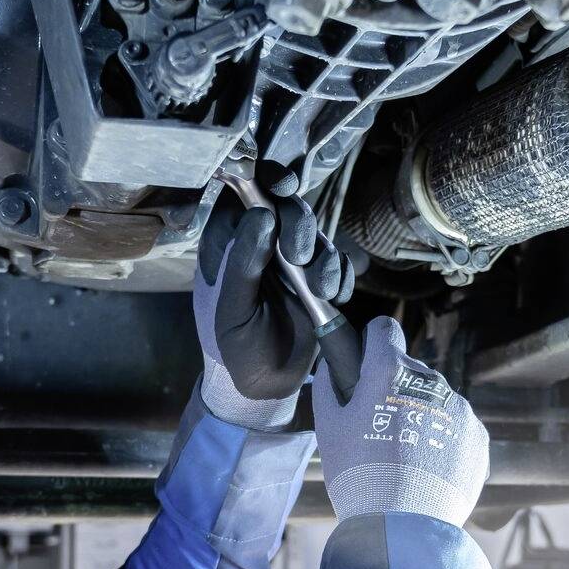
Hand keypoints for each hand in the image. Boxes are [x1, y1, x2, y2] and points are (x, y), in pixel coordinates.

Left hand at [193, 163, 354, 429]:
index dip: (265, 182)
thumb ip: (242, 263)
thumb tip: (261, 214)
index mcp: (226, 244)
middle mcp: (259, 244)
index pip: (244, 196)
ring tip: (323, 290)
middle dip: (300, 226)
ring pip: (316, 233)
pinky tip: (336, 296)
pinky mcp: (316, 278)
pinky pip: (337, 260)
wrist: (264, 386)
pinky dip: (342, 274)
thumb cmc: (233, 348)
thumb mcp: (231, 309)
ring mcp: (289, 260)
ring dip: (325, 257)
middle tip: (302, 256)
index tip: (285, 185)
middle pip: (286, 208)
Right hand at [311, 317, 488, 526]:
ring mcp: (460, 409)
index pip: (384, 329)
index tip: (366, 361)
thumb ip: (329, 387)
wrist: (403, 525)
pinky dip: (443, 440)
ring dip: (421, 414)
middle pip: (410, 370)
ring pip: (436, 399)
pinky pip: (458, 427)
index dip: (372, 342)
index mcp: (390, 372)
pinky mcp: (478, 437)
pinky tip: (426, 468)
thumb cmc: (359, 475)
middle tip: (378, 426)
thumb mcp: (329, 429)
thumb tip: (331, 367)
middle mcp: (431, 382)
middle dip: (394, 388)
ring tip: (404, 456)